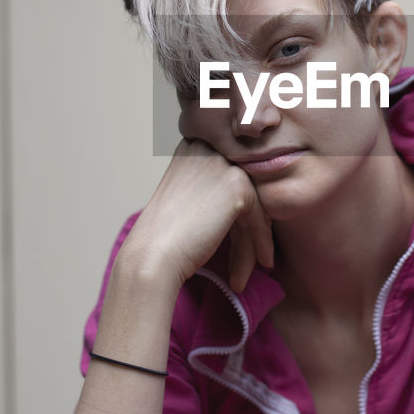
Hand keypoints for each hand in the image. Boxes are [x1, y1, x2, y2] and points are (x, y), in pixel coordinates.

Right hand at [124, 139, 273, 293]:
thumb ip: (215, 188)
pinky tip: (260, 263)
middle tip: (253, 255)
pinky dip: (261, 242)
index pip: (230, 176)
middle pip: (244, 190)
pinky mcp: (237, 184)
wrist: (152, 256)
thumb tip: (253, 200)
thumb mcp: (188, 197)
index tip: (244, 238)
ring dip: (254, 239)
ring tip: (252, 267)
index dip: (240, 209)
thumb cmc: (165, 236)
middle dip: (249, 226)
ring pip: (254, 204)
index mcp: (193, 147)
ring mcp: (223, 164)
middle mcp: (207, 149)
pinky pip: (260, 216)